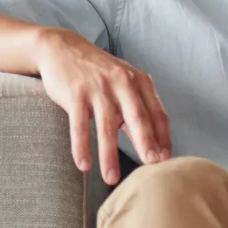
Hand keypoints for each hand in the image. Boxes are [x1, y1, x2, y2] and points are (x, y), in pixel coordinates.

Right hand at [33, 27, 170, 183]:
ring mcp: (97, 89)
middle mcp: (121, 84)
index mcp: (139, 82)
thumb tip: (155, 143)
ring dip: (109, 156)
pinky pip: (79, 126)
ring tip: (111, 179)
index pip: (158, 114)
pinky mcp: (75, 95)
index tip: (165, 160)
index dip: (164, 138)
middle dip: (146, 144)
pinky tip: (83, 165)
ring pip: (107, 128)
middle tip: (151, 167)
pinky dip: (81, 147)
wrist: (62, 49)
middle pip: (138, 119)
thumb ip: (139, 109)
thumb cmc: (99, 73)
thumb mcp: (124, 84)